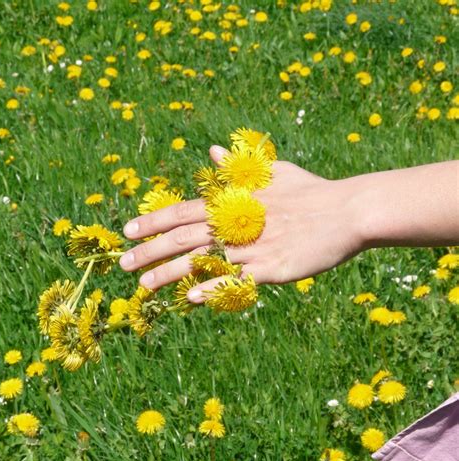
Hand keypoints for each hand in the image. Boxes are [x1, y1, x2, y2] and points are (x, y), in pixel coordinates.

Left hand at [119, 145, 363, 301]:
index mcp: (236, 199)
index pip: (185, 210)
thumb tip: (213, 150)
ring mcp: (255, 246)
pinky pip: (237, 280)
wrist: (349, 211)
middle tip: (123, 263)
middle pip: (184, 237)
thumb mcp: (275, 173)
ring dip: (170, 273)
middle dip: (151, 250)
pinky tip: (191, 298)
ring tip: (143, 287)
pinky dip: (214, 288)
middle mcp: (238, 221)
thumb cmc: (313, 191)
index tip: (129, 230)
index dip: (155, 220)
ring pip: (204, 260)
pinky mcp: (273, 268)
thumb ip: (240, 168)